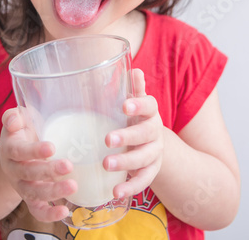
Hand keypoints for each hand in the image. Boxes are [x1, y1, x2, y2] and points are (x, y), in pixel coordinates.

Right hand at [0, 107, 76, 221]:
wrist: (15, 153)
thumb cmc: (22, 130)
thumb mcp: (18, 118)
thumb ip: (13, 116)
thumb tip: (12, 121)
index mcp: (10, 149)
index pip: (19, 151)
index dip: (34, 151)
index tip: (52, 147)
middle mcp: (13, 170)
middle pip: (28, 173)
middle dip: (48, 171)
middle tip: (68, 165)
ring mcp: (21, 185)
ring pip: (33, 193)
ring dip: (53, 192)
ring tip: (72, 186)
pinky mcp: (30, 198)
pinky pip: (37, 210)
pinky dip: (49, 214)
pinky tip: (65, 211)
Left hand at [103, 69, 163, 197]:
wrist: (151, 143)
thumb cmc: (135, 118)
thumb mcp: (135, 103)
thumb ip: (133, 89)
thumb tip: (134, 69)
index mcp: (150, 112)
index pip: (149, 105)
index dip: (139, 105)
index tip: (124, 106)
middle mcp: (155, 132)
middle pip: (146, 134)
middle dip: (127, 137)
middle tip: (107, 139)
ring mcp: (155, 153)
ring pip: (144, 158)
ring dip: (126, 162)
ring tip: (106, 165)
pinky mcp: (152, 171)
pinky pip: (144, 181)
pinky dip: (131, 187)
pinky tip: (116, 192)